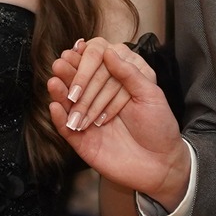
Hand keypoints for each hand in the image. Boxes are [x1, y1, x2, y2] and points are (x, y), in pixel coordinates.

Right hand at [46, 38, 189, 206]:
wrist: (161, 165)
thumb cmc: (160, 128)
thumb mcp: (151, 95)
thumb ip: (129, 73)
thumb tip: (109, 51)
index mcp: (117, 86)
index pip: (99, 69)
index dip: (88, 61)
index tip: (78, 50)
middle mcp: (100, 100)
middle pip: (80, 84)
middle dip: (69, 74)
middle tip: (60, 64)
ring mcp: (89, 120)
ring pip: (70, 105)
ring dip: (59, 93)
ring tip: (54, 82)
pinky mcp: (82, 141)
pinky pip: (66, 129)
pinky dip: (59, 118)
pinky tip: (56, 107)